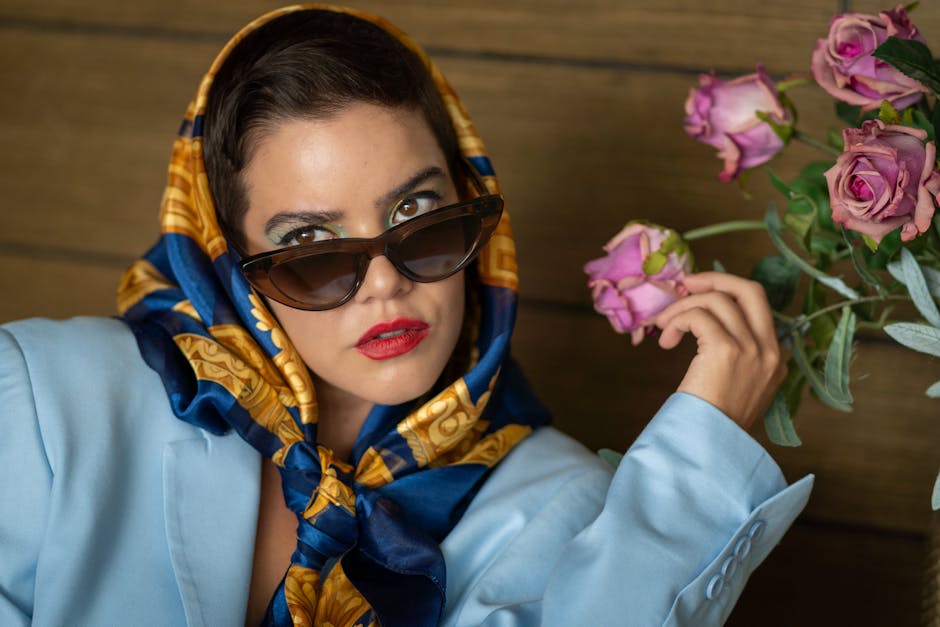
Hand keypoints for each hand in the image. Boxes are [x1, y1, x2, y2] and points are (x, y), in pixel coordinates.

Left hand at [653, 272, 785, 430]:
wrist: (711, 447)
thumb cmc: (714, 421)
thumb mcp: (738, 387)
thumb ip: (735, 355)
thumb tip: (703, 321)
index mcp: (776, 358)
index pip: (758, 306)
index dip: (726, 293)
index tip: (699, 296)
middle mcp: (770, 350)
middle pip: (750, 289)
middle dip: (716, 278)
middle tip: (687, 284)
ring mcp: (751, 349)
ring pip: (716, 300)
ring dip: (682, 307)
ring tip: (663, 328)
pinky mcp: (726, 350)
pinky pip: (698, 316)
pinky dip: (676, 321)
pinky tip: (666, 340)